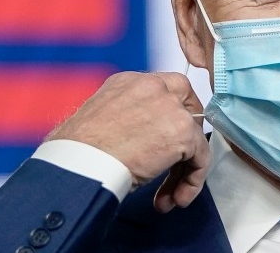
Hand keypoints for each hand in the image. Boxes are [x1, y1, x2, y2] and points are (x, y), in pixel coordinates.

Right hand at [45, 71, 209, 212]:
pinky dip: (192, 180)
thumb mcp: (101, 121)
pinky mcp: (182, 131)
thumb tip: (141, 139)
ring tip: (169, 196)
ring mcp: (170, 107)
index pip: (166, 89)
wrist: (81, 162)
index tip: (168, 140)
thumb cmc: (79, 151)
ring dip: (183, 170)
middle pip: (186, 107)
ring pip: (193, 137)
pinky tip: (177, 197)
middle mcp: (153, 87)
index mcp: (129, 82)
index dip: (172, 115)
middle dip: (187, 138)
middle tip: (178, 164)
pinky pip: (200, 157)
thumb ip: (128, 119)